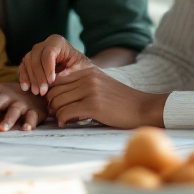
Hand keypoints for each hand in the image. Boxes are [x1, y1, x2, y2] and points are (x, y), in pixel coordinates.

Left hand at [0, 83, 47, 131]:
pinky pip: (31, 116)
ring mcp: (20, 101)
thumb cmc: (6, 98)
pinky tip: (25, 129)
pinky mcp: (34, 110)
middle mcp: (5, 94)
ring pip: (13, 109)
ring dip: (7, 119)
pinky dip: (29, 122)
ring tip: (1, 130)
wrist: (35, 92)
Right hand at [19, 35, 92, 94]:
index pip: (49, 53)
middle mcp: (44, 44)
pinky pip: (23, 66)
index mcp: (57, 42)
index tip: (52, 82)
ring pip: (28, 62)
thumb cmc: (80, 67)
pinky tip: (25, 88)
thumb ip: (69, 72)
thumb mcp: (79, 68)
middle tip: (43, 92)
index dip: (48, 68)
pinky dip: (24, 77)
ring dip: (31, 78)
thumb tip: (55, 80)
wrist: (76, 68)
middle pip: (36, 58)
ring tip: (36, 92)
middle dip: (39, 76)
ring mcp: (35, 51)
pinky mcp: (30, 59)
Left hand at [45, 65, 167, 127]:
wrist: (142, 108)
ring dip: (56, 113)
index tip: (55, 103)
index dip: (51, 93)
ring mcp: (90, 91)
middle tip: (56, 114)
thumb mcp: (99, 84)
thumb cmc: (119, 100)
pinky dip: (62, 120)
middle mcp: (87, 78)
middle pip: (53, 90)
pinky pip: (66, 112)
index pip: (56, 79)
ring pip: (57, 102)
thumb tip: (54, 93)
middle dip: (51, 104)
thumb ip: (79, 84)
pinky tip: (66, 123)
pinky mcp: (93, 106)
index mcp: (86, 70)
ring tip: (62, 119)